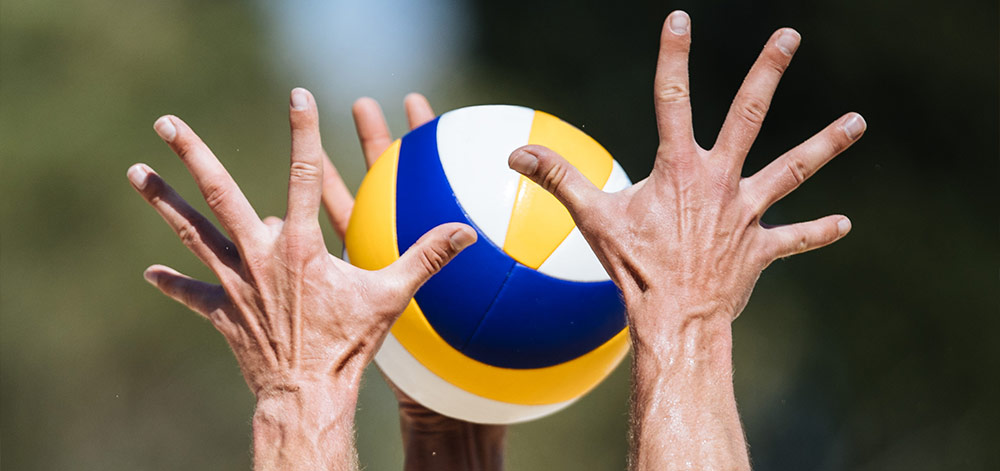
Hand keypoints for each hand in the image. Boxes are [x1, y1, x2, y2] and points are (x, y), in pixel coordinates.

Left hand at [128, 88, 475, 470]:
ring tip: (137, 173)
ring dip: (165, 202)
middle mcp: (258, 256)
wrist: (306, 393)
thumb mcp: (391, 297)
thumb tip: (468, 233)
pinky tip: (152, 273)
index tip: (299, 97)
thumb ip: (426, 259)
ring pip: (193, 233)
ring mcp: (235, 283)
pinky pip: (193, 294)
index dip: (304, 133)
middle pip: (220, 194)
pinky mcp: (222, 312)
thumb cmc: (348, 345)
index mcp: (300, 246)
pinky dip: (175, 283)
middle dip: (193, 155)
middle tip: (166, 122)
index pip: (302, 176)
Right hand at [506, 12, 863, 469]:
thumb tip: (514, 152)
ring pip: (793, 170)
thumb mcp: (592, 218)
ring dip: (826, 144)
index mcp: (679, 168)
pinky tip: (843, 224)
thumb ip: (557, 178)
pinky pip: (794, 238)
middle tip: (789, 35)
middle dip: (767, 71)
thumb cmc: (634, 269)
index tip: (679, 19)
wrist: (676, 319)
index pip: (672, 98)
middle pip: (749, 115)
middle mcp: (721, 181)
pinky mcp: (761, 248)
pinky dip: (817, 232)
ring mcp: (747, 213)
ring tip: (857, 121)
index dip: (673, 57)